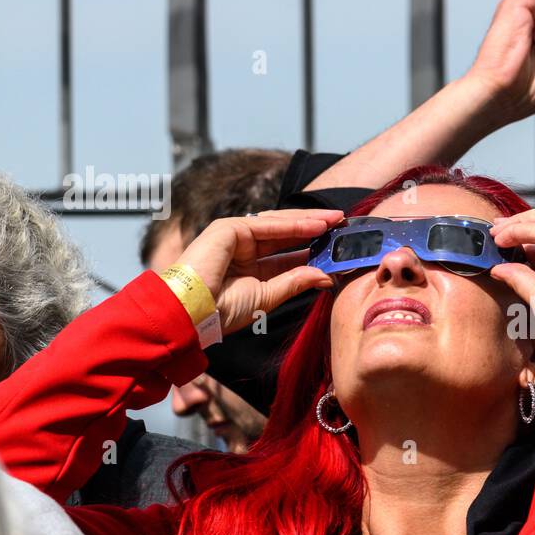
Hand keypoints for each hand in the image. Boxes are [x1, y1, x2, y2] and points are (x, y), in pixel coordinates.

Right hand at [174, 208, 343, 334]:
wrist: (191, 313)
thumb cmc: (221, 311)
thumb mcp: (267, 297)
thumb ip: (295, 282)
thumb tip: (326, 276)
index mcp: (250, 266)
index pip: (287, 252)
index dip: (312, 248)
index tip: (338, 248)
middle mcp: (242, 247)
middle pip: (286, 233)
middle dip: (315, 228)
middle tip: (342, 225)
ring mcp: (234, 235)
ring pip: (279, 224)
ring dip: (309, 221)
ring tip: (336, 220)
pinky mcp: (228, 228)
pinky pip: (267, 224)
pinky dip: (293, 224)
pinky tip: (317, 225)